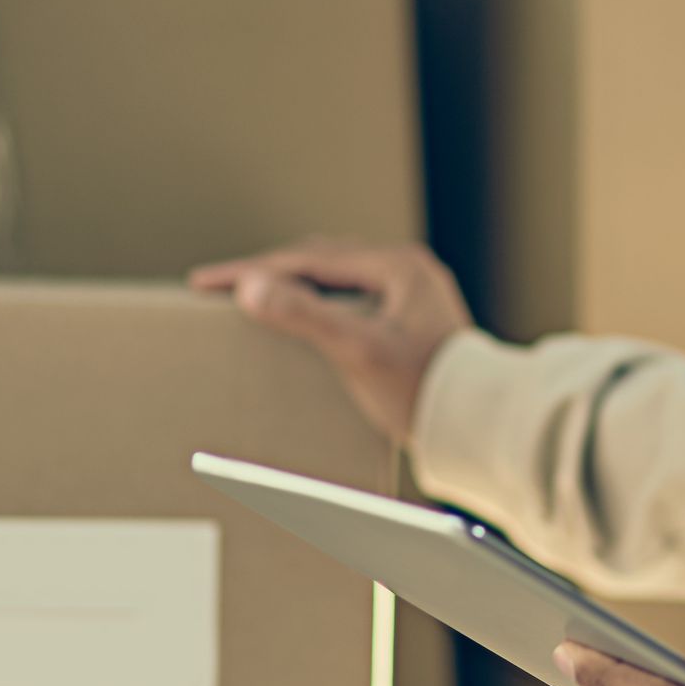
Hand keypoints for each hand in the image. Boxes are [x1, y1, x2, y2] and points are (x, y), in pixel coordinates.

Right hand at [188, 238, 472, 443]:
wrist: (478, 426)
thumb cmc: (424, 389)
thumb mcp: (357, 350)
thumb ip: (304, 316)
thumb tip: (250, 287)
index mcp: (397, 266)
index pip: (307, 259)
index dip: (252, 271)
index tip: (206, 283)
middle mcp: (407, 270)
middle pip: (321, 261)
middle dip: (269, 272)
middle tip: (221, 287)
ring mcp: (412, 294)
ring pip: (337, 277)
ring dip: (294, 284)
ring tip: (254, 298)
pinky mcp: (412, 320)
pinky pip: (352, 297)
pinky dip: (318, 303)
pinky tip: (302, 320)